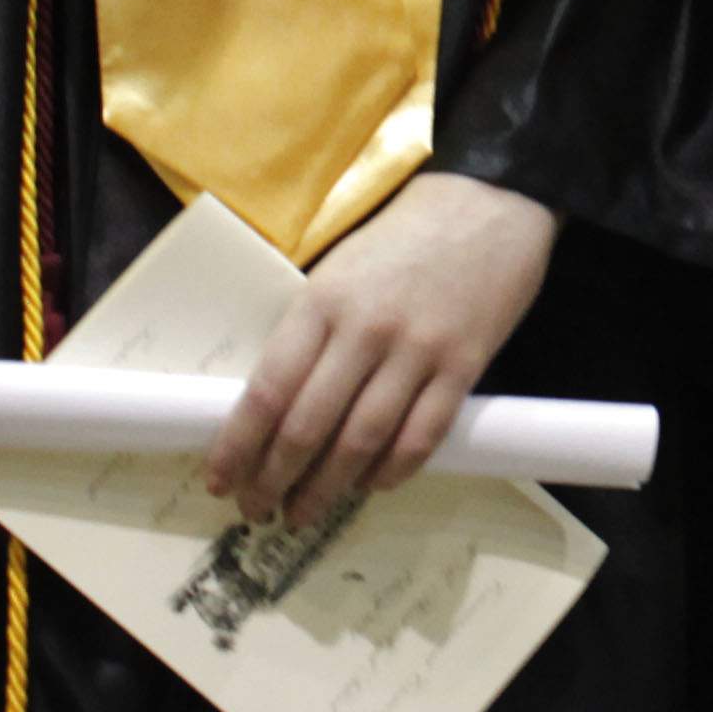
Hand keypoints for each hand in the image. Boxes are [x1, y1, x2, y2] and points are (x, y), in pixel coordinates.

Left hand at [204, 168, 558, 528]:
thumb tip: (276, 403)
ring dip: (327, 489)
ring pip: (361, 441)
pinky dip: (392, 471)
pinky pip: (422, 435)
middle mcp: (364, 330)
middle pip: (307, 427)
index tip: (220, 481)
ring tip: (305, 512)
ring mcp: (417, 350)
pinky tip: (373, 485)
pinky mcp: (465, 364)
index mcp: (322, 302)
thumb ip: (312, 329)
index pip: (267, 391)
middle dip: (274, 480)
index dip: (238, 447)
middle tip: (258, 510)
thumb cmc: (404, 235)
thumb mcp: (340, 269)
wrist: (492, 199)